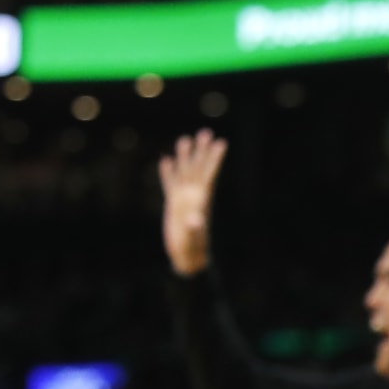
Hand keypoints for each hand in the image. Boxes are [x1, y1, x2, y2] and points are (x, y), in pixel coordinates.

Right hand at [158, 128, 228, 276]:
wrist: (186, 256)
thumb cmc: (191, 248)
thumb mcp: (193, 238)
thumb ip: (194, 228)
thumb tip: (195, 220)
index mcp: (202, 200)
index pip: (209, 174)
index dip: (215, 159)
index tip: (221, 143)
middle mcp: (194, 195)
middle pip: (198, 168)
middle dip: (202, 151)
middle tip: (206, 132)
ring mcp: (183, 198)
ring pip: (184, 172)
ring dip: (185, 156)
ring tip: (184, 139)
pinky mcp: (172, 203)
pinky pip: (169, 183)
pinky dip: (168, 172)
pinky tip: (166, 160)